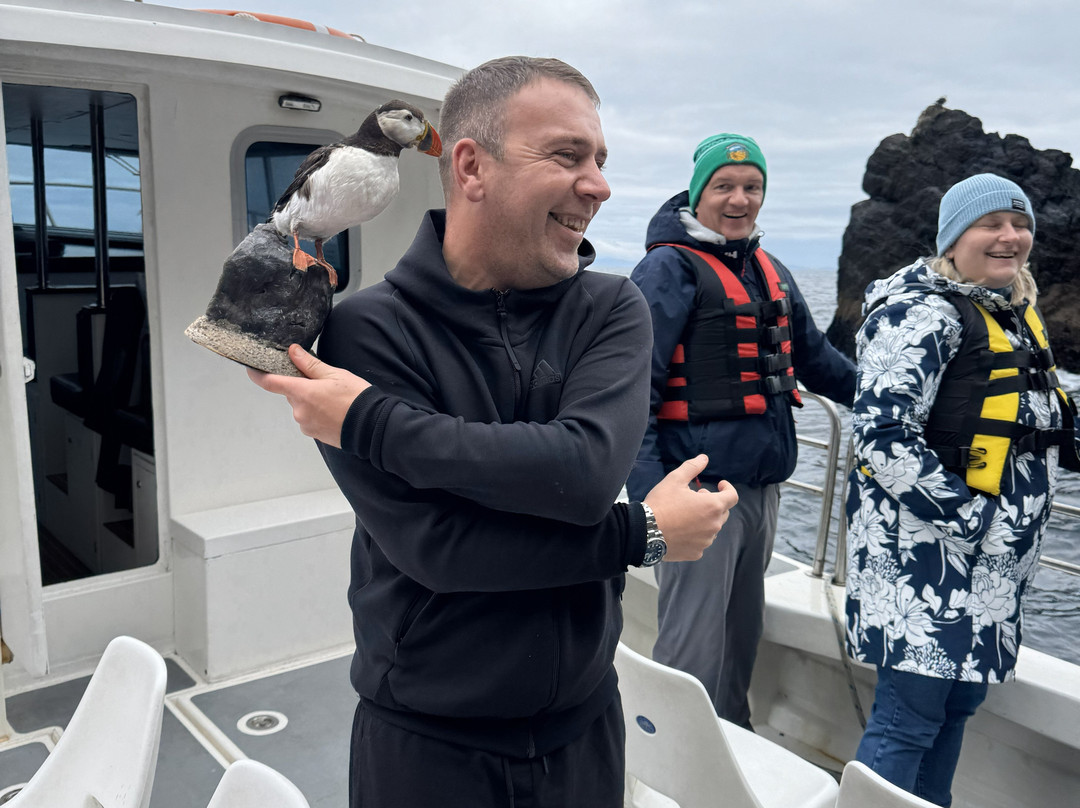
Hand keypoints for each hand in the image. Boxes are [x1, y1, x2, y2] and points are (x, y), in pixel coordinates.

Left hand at [247, 344, 369, 447]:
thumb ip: (310, 364)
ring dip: (311, 401)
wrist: (372, 427)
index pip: (270, 382)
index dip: (257, 374)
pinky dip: (317, 413)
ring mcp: (305, 424)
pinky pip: (309, 419)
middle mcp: (299, 410)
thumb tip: (292, 351)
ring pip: (301, 406)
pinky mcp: (314, 434)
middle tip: (324, 383)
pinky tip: (334, 412)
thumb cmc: (356, 398)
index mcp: (302, 393)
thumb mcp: (335, 375)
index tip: (252, 369)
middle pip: (291, 393)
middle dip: (302, 387)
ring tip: (334, 400)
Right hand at [644, 454, 737, 561]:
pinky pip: (701, 541)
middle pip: (722, 512)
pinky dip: (696, 535)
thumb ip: (692, 467)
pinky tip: (681, 530)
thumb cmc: (661, 504)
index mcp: (713, 506)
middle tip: (694, 498)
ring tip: (685, 515)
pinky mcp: (696, 553)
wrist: (645, 532)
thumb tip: (704, 458)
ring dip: (704, 520)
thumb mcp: (674, 480)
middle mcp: (714, 525)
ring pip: (711, 528)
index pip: (732, 496)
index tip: (719, 484)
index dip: (727, 488)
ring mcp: (706, 541)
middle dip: (713, 503)